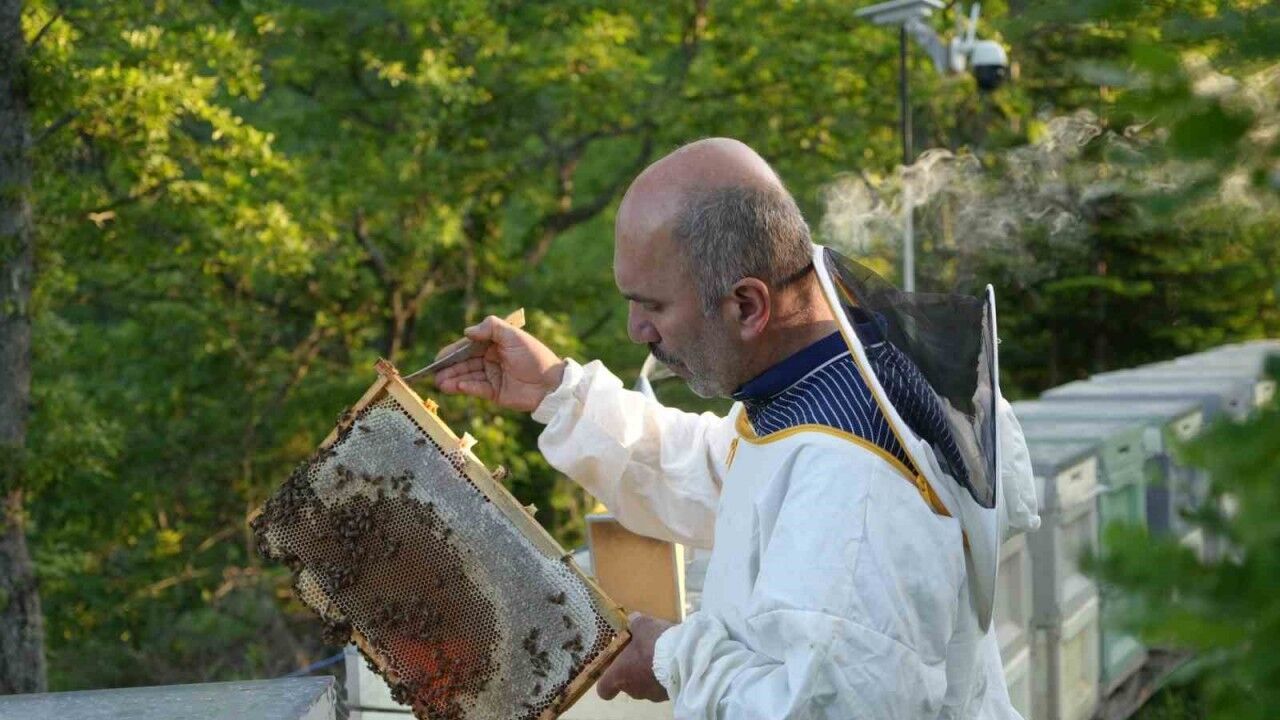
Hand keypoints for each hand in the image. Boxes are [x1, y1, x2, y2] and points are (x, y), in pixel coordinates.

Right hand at [433, 315, 565, 412]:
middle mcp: (490, 359)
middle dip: (449, 368)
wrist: (552, 383)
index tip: (437, 358)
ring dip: (454, 380)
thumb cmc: (534, 356)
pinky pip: (477, 389)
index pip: (467, 347)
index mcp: (493, 344)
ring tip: (440, 383)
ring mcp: (492, 376)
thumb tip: (467, 332)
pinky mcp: (495, 392)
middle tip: (434, 374)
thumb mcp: (514, 335)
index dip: (452, 353)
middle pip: (464, 363)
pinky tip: (458, 387)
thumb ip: (491, 328)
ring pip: (468, 377)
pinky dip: (467, 387)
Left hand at [597, 612, 672, 702]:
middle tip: (641, 654)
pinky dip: (664, 677)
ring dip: (650, 674)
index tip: (611, 672)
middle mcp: (633, 690)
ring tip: (660, 657)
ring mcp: (651, 695)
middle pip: (627, 684)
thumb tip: (632, 619)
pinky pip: (661, 686)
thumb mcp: (643, 625)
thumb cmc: (654, 644)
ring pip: (645, 685)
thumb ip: (635, 623)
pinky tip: (672, 663)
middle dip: (633, 670)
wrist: (684, 660)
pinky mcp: (668, 696)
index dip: (606, 682)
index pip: (604, 689)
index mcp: (619, 675)